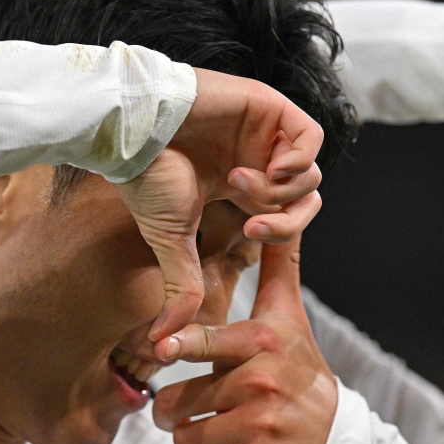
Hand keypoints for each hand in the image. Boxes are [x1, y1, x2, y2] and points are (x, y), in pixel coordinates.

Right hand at [116, 68, 323, 339]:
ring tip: (240, 180)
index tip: (247, 231)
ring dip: (281, 188)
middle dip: (287, 220)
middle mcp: (258, 157)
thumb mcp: (172, 238)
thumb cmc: (145, 175)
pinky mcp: (269, 106)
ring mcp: (265, 131)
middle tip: (253, 224)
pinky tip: (270, 167)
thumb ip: (182, 283)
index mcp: (242, 182)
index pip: (287, 213)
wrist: (132, 130)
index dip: (278, 230)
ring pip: (310, 171)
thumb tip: (163, 337)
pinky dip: (299, 159)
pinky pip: (311, 136)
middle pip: (305, 197)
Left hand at [151, 235, 337, 443]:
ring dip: (188, 441)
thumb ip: (277, 266)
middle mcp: (262, 381)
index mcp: (262, 343)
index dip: (178, 344)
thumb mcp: (290, 316)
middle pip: (179, 401)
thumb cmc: (300, 370)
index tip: (161, 349)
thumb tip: (274, 212)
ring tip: (212, 431)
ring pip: (186, 438)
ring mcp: (262, 424)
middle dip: (173, 411)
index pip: (206, 342)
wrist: (335, 438)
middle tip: (186, 408)